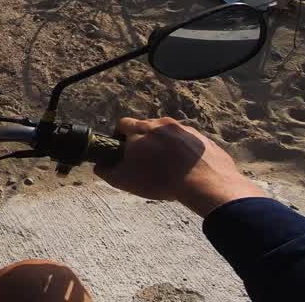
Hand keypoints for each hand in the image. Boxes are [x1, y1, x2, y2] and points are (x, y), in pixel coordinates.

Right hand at [94, 117, 267, 216]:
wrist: (204, 182)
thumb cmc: (159, 179)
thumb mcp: (125, 180)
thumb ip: (107, 171)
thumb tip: (100, 166)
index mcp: (141, 129)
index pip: (123, 124)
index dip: (120, 137)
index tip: (123, 151)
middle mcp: (163, 123)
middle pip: (147, 127)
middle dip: (144, 141)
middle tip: (146, 161)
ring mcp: (185, 130)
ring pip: (170, 134)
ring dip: (166, 146)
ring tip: (168, 167)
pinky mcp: (203, 140)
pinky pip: (189, 143)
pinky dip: (185, 153)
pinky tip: (186, 170)